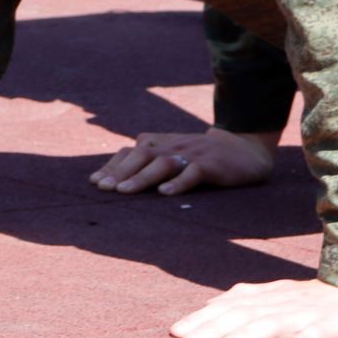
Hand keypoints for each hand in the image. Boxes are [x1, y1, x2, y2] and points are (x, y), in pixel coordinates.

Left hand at [90, 128, 276, 195]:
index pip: (130, 152)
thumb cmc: (201, 157)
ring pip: (162, 163)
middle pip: (141, 156)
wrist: (243, 149)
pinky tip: (165, 194)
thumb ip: (149, 163)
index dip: (112, 166)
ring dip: (141, 177)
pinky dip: (178, 183)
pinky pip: (193, 172)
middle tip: (102, 188)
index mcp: (161, 143)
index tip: (94, 182)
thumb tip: (116, 181)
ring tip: (124, 192)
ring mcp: (191, 154)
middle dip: (120, 172)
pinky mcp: (211, 165)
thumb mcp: (173, 155)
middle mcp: (172, 145)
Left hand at [171, 279, 337, 337]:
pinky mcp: (331, 323)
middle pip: (242, 316)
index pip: (230, 307)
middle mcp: (282, 302)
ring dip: (243, 336)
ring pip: (270, 324)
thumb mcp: (279, 297)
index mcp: (269, 296)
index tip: (176, 331)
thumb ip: (247, 300)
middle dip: (211, 329)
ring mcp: (306, 312)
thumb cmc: (318, 300)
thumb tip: (210, 304)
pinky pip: (312, 334)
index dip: (203, 319)